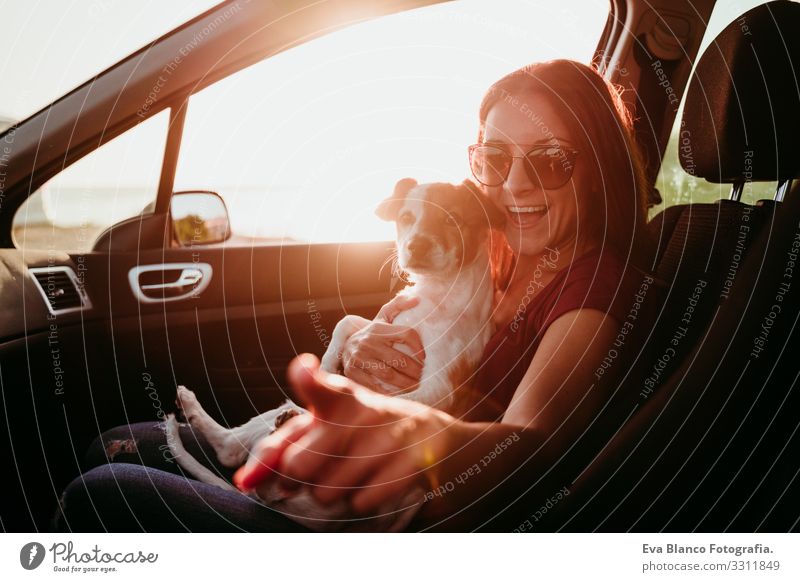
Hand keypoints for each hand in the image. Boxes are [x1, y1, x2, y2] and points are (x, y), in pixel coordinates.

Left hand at [234, 354, 453, 514]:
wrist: (430, 436)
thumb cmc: (358, 432)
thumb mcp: (322, 427)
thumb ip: (278, 450)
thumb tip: (243, 482)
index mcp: (337, 396)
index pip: (319, 385)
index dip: (308, 379)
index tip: (304, 370)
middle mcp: (361, 411)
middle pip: (298, 466)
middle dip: (300, 478)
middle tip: (320, 466)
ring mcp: (389, 437)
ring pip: (326, 492)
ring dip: (332, 492)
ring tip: (353, 471)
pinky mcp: (411, 462)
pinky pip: (361, 503)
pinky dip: (361, 501)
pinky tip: (375, 480)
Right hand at [341, 295, 424, 393]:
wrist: (345, 346)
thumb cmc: (373, 333)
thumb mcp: (382, 317)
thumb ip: (398, 304)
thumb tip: (417, 299)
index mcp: (378, 328)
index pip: (406, 334)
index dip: (419, 347)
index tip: (426, 358)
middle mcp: (367, 342)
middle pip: (400, 359)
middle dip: (416, 371)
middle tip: (425, 377)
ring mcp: (358, 358)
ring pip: (390, 375)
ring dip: (407, 384)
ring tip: (417, 387)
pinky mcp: (352, 373)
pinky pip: (376, 386)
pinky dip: (390, 392)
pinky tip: (400, 394)